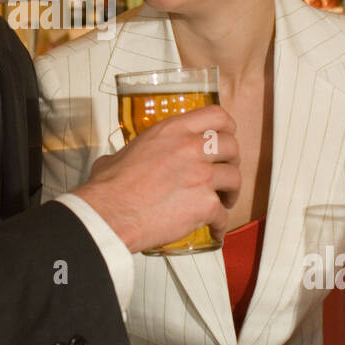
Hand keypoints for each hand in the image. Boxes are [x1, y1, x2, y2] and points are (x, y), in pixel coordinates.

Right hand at [75, 104, 240, 253]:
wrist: (110, 213)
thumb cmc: (111, 188)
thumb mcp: (122, 154)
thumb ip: (135, 151)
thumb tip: (127, 159)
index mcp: (172, 131)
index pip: (216, 115)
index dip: (226, 129)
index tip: (225, 138)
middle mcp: (190, 148)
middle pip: (232, 146)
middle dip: (231, 161)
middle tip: (223, 172)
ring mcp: (201, 175)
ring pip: (235, 179)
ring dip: (230, 192)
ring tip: (222, 201)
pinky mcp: (205, 204)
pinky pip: (223, 214)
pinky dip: (220, 224)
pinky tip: (213, 228)